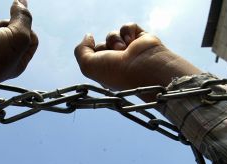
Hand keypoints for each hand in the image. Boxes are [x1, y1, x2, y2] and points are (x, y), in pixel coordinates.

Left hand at [74, 23, 199, 99]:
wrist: (146, 68)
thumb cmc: (116, 71)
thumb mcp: (88, 66)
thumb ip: (81, 50)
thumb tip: (88, 36)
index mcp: (106, 73)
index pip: (92, 56)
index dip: (92, 54)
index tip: (98, 58)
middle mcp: (118, 63)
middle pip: (102, 45)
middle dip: (105, 47)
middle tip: (114, 56)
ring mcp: (130, 51)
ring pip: (113, 35)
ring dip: (115, 39)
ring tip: (124, 49)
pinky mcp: (141, 40)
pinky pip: (127, 27)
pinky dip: (128, 31)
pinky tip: (132, 41)